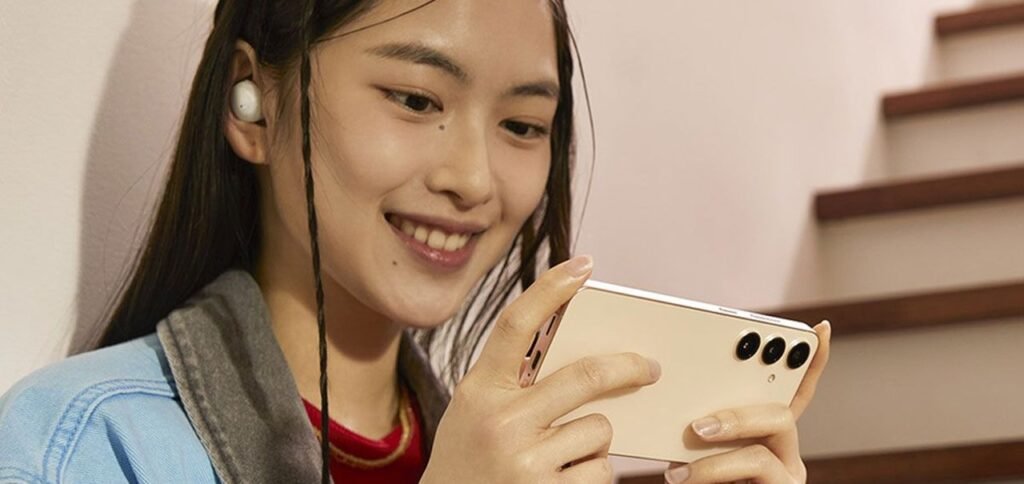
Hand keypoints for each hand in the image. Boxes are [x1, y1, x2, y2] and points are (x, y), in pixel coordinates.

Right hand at [420, 255, 661, 483]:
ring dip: (593, 440)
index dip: (550, 290)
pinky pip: (601, 469)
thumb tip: (585, 359)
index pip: (516, 325)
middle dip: (628, 367)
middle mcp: (502, 422)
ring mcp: (527, 461)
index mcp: (480, 391)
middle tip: (649, 367)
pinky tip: (561, 481)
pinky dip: (592, 473)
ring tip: (560, 457)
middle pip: (586, 376)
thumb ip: (514, 384)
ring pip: (599, 429)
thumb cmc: (469, 461)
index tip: (582, 266)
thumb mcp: (475, 413)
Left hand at [664, 320, 832, 482]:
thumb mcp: (694, 450)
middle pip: (781, 417)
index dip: (812, 362)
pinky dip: (713, 476)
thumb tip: (669, 392)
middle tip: (697, 427)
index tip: (821, 328)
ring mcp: (786, 479)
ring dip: (714, 463)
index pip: (795, 391)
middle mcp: (786, 455)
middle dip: (738, 415)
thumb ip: (698, 425)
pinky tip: (678, 481)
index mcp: (768, 434)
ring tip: (674, 473)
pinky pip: (753, 476)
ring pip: (762, 456)